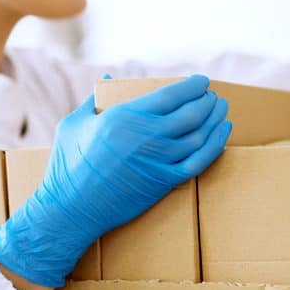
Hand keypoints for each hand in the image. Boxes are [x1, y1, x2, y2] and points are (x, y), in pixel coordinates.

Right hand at [0, 74, 231, 287]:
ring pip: (199, 135)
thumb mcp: (73, 124)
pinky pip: (199, 161)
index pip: (170, 95)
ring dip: (215, 119)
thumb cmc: (66, 167)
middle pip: (190, 113)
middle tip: (212, 97)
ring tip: (220, 110)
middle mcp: (145, 137)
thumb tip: (107, 80)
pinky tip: (223, 133)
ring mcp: (157, 161)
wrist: (71, 209)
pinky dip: (216, 145)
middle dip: (206, 101)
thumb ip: (93, 99)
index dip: (192, 86)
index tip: (201, 82)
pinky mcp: (163, 182)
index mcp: (123, 117)